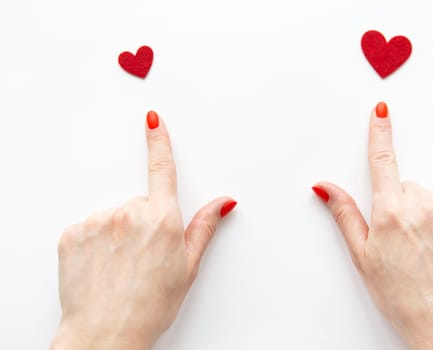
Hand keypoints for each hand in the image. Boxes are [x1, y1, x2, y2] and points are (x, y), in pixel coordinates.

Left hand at [51, 111, 236, 349]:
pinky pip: (88, 227)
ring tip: (119, 265)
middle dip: (143, 222)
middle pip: (139, 203)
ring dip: (117, 233)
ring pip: (112, 216)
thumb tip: (224, 202)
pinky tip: (100, 265)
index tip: (153, 119)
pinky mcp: (72, 232)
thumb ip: (204, 226)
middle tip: (142, 256)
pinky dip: (94, 242)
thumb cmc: (150, 305)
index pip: (162, 169)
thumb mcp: (187, 266)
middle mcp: (129, 213)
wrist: (106, 335)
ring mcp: (98, 221)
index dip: (159, 141)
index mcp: (162, 219)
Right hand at [313, 103, 432, 349]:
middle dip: (399, 204)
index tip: (380, 111)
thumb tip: (324, 187)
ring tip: (423, 246)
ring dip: (424, 213)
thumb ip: (344, 213)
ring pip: (430, 196)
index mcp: (392, 212)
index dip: (379, 133)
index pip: (382, 161)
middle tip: (400, 238)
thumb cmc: (400, 293)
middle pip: (406, 186)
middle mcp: (425, 205)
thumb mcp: (362, 254)